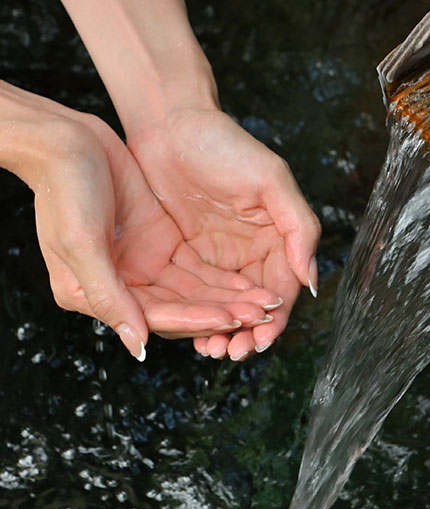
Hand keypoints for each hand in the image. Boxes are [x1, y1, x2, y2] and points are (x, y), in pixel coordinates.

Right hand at [2, 86, 279, 359]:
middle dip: (221, 313)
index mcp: (93, 296)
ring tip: (265, 301)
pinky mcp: (160, 244)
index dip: (197, 319)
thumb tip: (138, 348)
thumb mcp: (81, 244)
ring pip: (194, 293)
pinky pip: (197, 270)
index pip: (157, 317)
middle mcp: (122, 287)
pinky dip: (223, 278)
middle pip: (181, 311)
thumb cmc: (65, 188)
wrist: (67, 140)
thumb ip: (108, 297)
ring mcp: (143, 265)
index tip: (233, 318)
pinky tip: (251, 282)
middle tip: (261, 313)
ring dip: (228, 298)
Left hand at [127, 107, 320, 359]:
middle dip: (248, 333)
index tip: (261, 341)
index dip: (274, 318)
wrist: (169, 124)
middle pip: (255, 304)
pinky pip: (197, 293)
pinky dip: (197, 315)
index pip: (282, 288)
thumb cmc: (225, 145)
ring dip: (223, 331)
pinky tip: (191, 332)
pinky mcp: (188, 254)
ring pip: (226, 305)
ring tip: (211, 350)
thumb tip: (312, 282)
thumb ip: (299, 228)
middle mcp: (253, 251)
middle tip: (233, 353)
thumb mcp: (271, 180)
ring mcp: (220, 255)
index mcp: (278, 238)